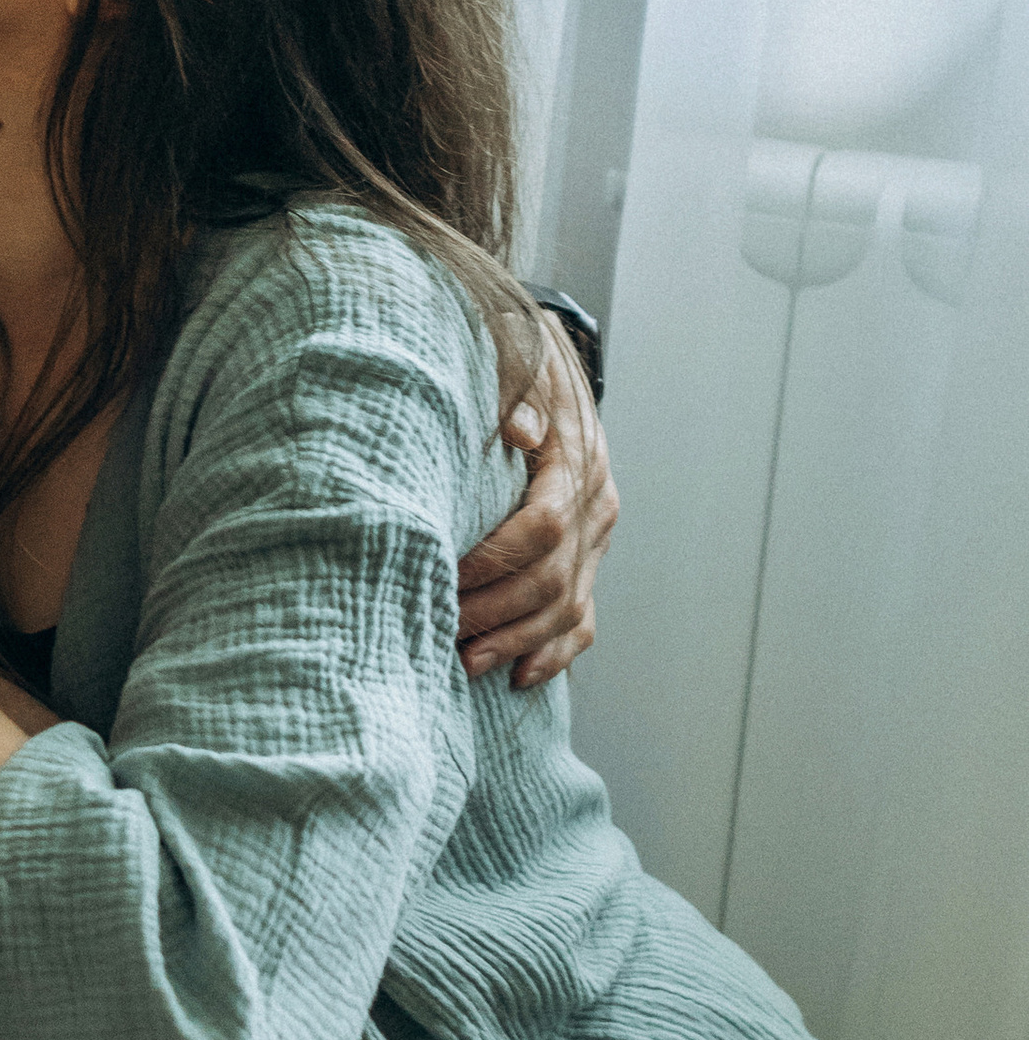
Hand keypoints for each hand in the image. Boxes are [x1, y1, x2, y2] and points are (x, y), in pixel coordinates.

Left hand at [456, 320, 618, 689]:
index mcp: (578, 464)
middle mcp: (596, 507)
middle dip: (497, 613)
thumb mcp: (517, 363)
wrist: (554, 364)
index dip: (496, 561)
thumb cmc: (520, 365)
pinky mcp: (590, 558)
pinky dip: (555, 652)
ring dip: (519, 642)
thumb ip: (517, 393)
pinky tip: (520, 676)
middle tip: (442, 632)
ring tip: (469, 664)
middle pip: (554, 578)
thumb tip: (519, 430)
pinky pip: (583, 618)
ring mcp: (597, 538)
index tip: (445, 576)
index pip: (544, 528)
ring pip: (569, 606)